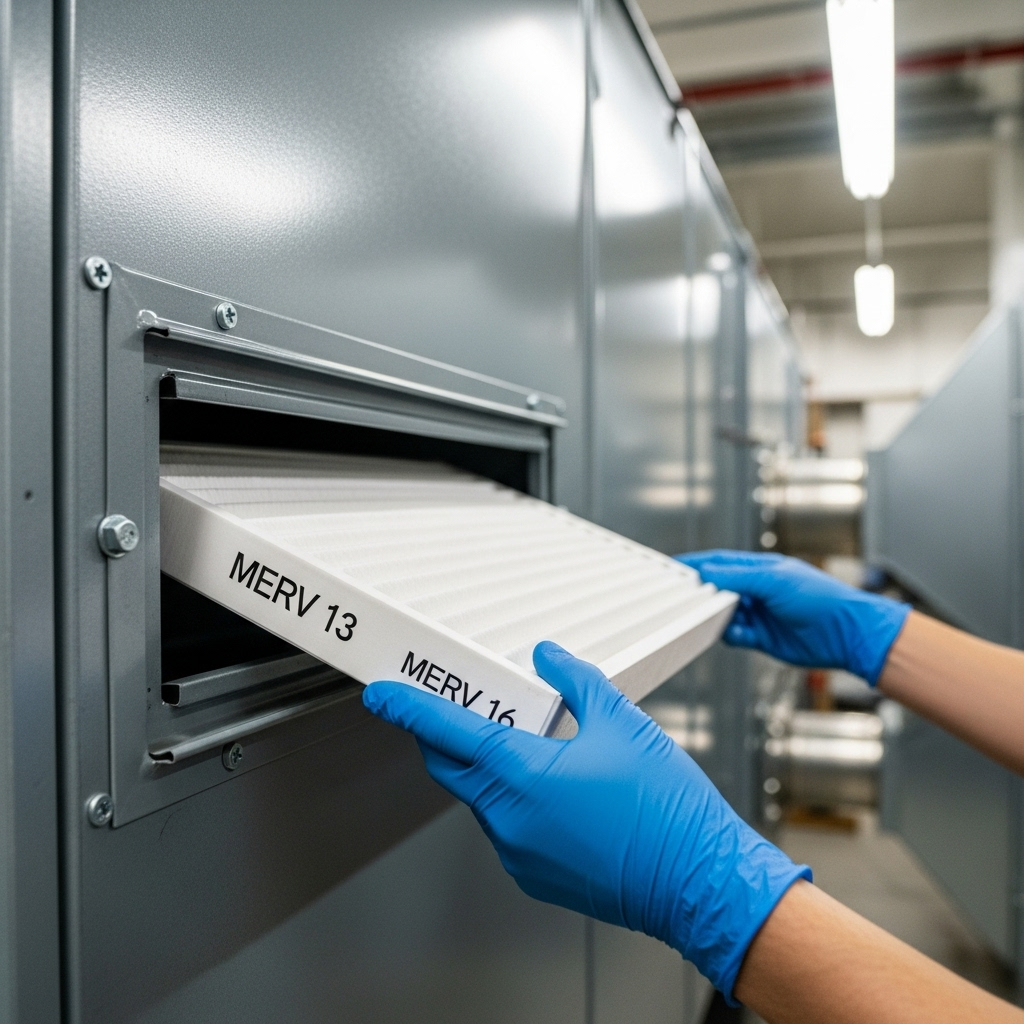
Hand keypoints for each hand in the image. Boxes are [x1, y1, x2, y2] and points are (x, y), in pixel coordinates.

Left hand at [363, 641, 808, 1001]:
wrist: (695, 881)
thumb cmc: (665, 809)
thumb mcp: (622, 722)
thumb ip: (576, 681)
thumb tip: (549, 657)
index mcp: (522, 773)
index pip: (446, 731)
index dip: (407, 708)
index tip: (382, 695)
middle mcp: (509, 817)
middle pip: (452, 768)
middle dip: (443, 738)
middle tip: (455, 711)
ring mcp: (518, 852)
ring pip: (480, 799)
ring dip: (487, 771)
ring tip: (529, 748)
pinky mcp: (533, 875)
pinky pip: (505, 830)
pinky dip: (512, 804)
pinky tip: (551, 791)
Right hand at [678, 550, 909, 684]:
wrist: (846, 633)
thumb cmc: (820, 598)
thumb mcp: (773, 580)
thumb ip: (737, 576)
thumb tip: (707, 572)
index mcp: (760, 568)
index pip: (720, 562)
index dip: (697, 565)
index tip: (674, 568)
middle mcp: (757, 590)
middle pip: (717, 589)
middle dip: (702, 593)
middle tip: (684, 598)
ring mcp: (759, 614)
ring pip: (723, 614)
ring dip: (715, 616)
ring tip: (711, 617)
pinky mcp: (762, 638)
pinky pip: (734, 636)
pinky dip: (730, 635)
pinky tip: (735, 633)